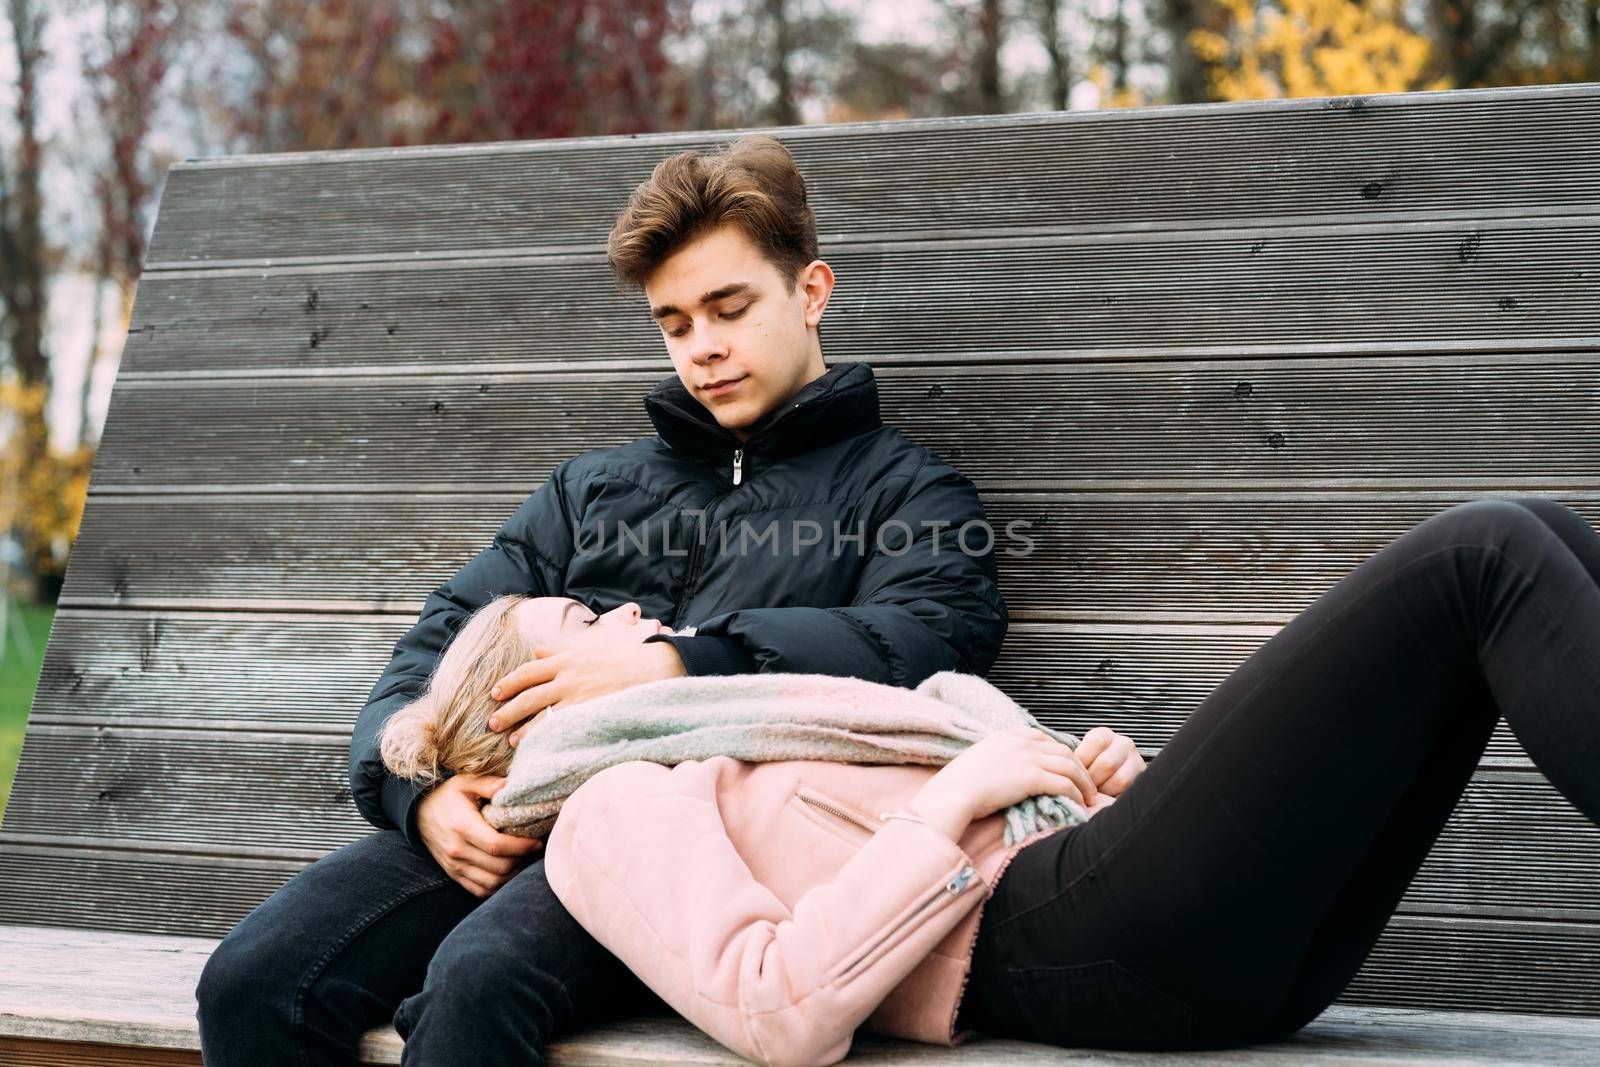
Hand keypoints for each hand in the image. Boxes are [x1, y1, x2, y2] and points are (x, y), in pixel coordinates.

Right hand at [415, 773, 543, 898]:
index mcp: (462, 826)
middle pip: (498, 867)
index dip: (521, 847)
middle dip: (522, 860)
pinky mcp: (453, 874)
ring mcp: (454, 865)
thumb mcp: (465, 782)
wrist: (418, 812)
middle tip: (533, 850)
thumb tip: (510, 786)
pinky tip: (507, 873)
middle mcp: (457, 850)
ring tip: (523, 861)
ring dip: (512, 875)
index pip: (496, 845)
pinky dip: (497, 887)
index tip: (536, 842)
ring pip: (491, 882)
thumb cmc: (446, 795)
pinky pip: (479, 890)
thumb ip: (488, 784)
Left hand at [488, 640, 686, 746]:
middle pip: (529, 696)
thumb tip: (536, 650)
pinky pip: (563, 730)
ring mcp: (581, 698)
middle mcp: (569, 678)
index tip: (495, 693)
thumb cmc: (624, 658)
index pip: (528, 672)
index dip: (508, 683)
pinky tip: (540, 748)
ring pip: (542, 717)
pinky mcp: (593, 715)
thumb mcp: (589, 648)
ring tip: (512, 741)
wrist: (657, 667)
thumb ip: (560, 650)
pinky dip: (548, 739)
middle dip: (508, 711)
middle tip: (493, 722)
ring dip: (524, 730)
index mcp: (567, 660)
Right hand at [908, 727, 1098, 840]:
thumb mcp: (979, 761)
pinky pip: (1064, 783)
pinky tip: (1079, 804)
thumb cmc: (959, 786)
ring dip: (1084, 782)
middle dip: (1079, 768)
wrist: (951, 795)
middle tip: (1087, 785)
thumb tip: (1005, 773)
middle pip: (1062, 750)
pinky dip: (1076, 794)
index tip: (1068, 768)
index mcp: (1006, 735)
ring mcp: (1026, 757)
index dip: (1060, 753)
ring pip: (1069, 765)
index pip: (1044, 738)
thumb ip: (998, 760)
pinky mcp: (1030, 777)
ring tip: (1090, 797)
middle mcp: (1019, 742)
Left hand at [1073, 726, 1146, 796]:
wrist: (1110, 779)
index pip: (1096, 742)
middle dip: (1092, 780)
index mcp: (1104, 734)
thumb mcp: (1079, 759)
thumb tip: (1061, 763)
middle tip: (1085, 788)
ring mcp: (1136, 759)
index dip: (1084, 761)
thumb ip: (1072, 759)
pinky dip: (1114, 796)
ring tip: (1095, 793)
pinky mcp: (1142, 777)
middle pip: (1107, 763)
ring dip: (1104, 790)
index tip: (1076, 773)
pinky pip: (1128, 790)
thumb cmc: (1088, 770)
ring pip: (1119, 779)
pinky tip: (1106, 796)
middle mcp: (1124, 743)